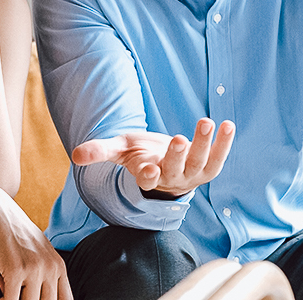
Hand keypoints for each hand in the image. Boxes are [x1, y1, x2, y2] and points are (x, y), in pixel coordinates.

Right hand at [0, 186, 72, 299]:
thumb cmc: (14, 231)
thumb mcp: (39, 251)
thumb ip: (46, 272)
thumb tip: (44, 296)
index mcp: (59, 265)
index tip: (34, 299)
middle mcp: (51, 268)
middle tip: (16, 293)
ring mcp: (34, 269)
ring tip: (5, 290)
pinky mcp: (16, 270)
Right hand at [72, 118, 235, 196]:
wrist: (164, 164)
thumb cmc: (139, 155)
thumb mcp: (119, 150)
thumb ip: (99, 152)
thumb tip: (74, 155)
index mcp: (147, 176)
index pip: (147, 180)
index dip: (147, 175)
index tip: (146, 169)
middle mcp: (171, 178)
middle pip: (175, 170)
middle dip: (177, 156)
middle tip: (177, 139)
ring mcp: (191, 175)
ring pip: (199, 163)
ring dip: (204, 144)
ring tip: (206, 122)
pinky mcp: (207, 168)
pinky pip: (218, 157)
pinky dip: (224, 143)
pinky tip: (228, 125)